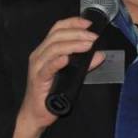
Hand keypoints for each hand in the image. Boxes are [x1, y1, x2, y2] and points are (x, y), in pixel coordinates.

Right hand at [8, 17, 105, 137]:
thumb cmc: (52, 92)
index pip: (57, 29)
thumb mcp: (71, 75)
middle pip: (56, 35)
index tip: (89, 23)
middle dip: (77, 33)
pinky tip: (67, 59)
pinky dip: (57, 61)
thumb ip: (85, 64)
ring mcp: (37, 66)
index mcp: (45, 50)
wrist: (37, 114)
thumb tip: (101, 54)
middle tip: (93, 37)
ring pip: (53, 48)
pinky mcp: (37, 80)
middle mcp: (39, 55)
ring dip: (72, 45)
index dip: (73, 22)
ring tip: (88, 45)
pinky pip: (47, 68)